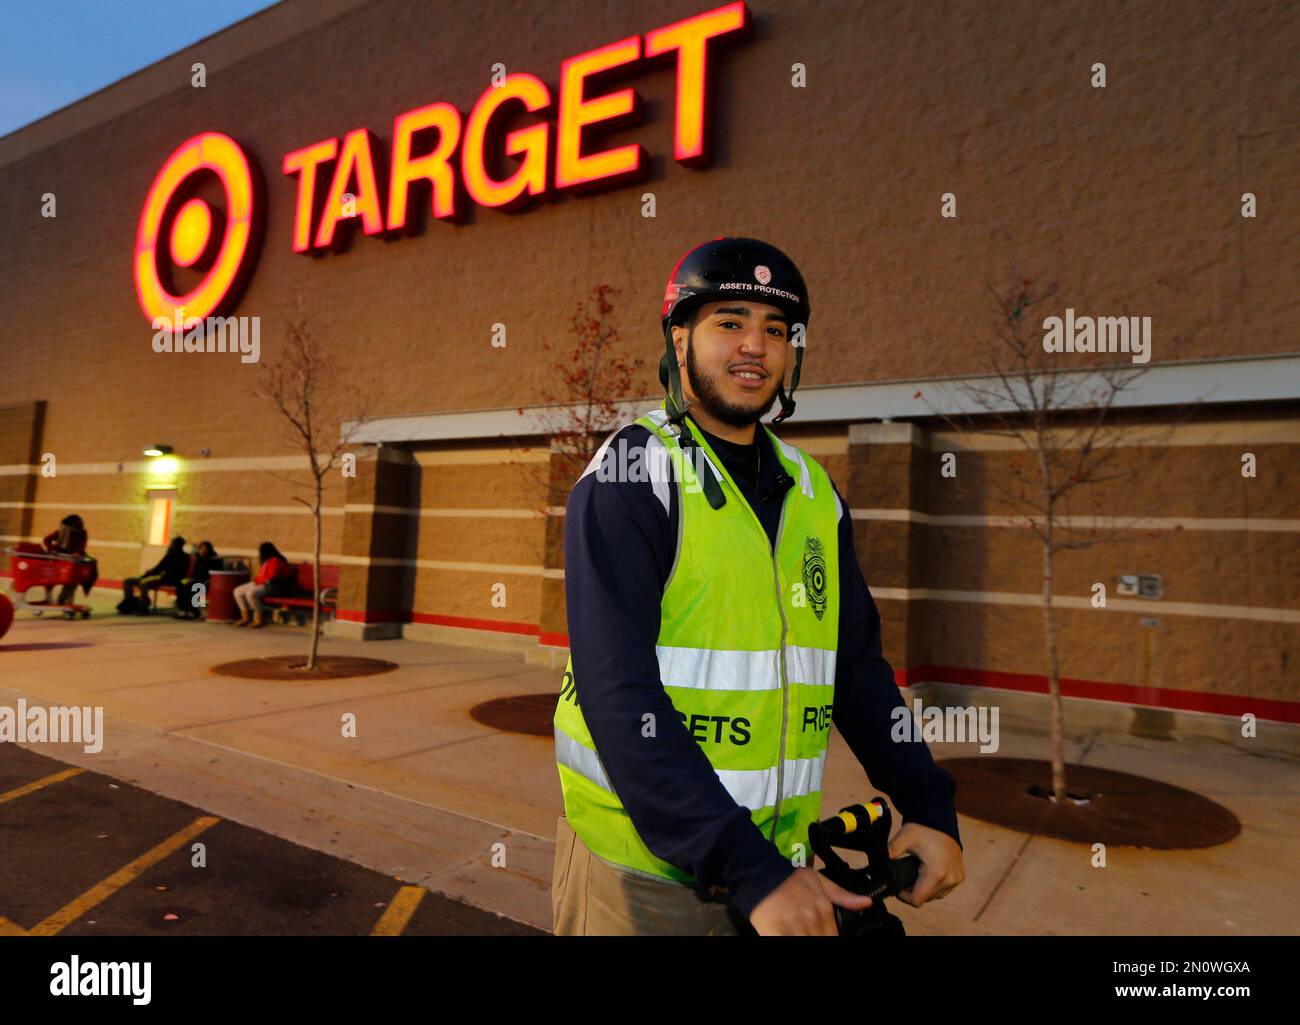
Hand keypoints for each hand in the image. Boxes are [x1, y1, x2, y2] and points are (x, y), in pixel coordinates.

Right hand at [748, 867, 874, 935]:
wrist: (760, 873)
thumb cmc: (789, 879)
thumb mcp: (819, 881)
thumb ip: (842, 895)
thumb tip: (866, 902)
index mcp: (824, 910)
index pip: (834, 936)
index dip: (828, 936)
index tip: (820, 932)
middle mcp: (811, 920)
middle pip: (820, 940)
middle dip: (814, 937)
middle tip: (807, 931)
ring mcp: (794, 927)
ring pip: (806, 942)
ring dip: (804, 938)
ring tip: (798, 933)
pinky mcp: (775, 932)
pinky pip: (786, 943)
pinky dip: (788, 940)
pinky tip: (787, 935)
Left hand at [888, 822, 964, 906]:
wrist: (940, 819)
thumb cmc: (923, 828)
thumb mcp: (904, 838)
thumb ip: (890, 852)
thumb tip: (878, 863)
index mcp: (936, 873)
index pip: (917, 900)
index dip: (904, 896)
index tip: (898, 886)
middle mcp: (950, 879)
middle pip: (926, 898)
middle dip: (914, 890)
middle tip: (905, 876)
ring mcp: (957, 878)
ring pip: (936, 895)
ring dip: (926, 888)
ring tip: (916, 873)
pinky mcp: (960, 875)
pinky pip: (945, 888)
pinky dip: (936, 884)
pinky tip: (928, 872)